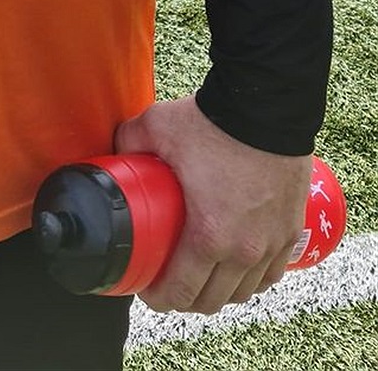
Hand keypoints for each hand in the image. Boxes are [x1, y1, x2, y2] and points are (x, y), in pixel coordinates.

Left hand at [114, 96, 310, 313]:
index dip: (159, 299)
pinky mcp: (291, 230)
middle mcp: (244, 251)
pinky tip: (239, 269)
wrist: (268, 104)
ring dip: (220, 292)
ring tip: (203, 276)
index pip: (181, 292)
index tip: (148, 290)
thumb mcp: (157, 127)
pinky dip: (253, 278)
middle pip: (212, 300)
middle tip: (170, 282)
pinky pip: (272, 274)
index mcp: (209, 236)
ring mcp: (272, 244)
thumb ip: (130, 142)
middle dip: (187, 299)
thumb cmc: (216, 121)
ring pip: (244, 292)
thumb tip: (115, 154)